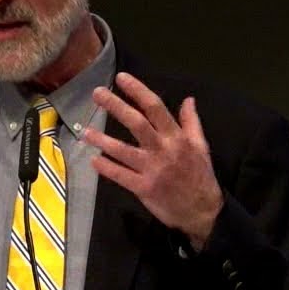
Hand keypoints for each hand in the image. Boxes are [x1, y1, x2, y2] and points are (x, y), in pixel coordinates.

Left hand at [83, 72, 223, 249]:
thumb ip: (192, 122)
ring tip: (85, 131)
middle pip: (136, 123)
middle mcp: (163, 150)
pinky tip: (94, 160)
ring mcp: (152, 170)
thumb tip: (188, 99)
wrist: (203, 212)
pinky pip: (121, 176)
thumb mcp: (201, 146)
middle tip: (97, 93)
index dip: (137, 91)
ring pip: (123, 151)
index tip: (121, 78)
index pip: (155, 107)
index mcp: (176, 137)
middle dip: (116, 106)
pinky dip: (106, 167)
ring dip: (103, 140)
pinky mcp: (144, 189)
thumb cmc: (200, 176)